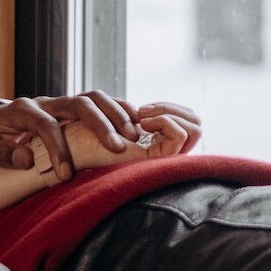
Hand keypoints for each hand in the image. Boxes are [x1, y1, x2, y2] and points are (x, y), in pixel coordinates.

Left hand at [0, 90, 144, 180]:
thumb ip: (1, 153)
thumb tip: (26, 159)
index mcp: (21, 110)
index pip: (46, 125)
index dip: (59, 149)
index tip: (67, 175)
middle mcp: (44, 101)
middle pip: (79, 103)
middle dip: (100, 124)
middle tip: (118, 148)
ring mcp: (58, 102)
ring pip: (93, 98)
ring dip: (115, 115)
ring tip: (133, 136)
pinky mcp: (69, 108)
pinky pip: (97, 102)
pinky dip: (117, 109)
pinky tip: (136, 123)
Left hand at [64, 107, 196, 170]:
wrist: (72, 146)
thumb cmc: (91, 131)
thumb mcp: (126, 118)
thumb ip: (147, 116)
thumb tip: (162, 111)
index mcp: (161, 142)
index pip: (191, 120)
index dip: (172, 108)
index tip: (142, 109)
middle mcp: (165, 152)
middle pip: (198, 124)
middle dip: (173, 109)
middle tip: (142, 113)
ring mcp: (163, 158)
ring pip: (196, 130)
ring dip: (170, 114)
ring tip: (142, 119)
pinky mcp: (157, 162)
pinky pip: (181, 137)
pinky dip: (166, 122)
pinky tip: (142, 125)